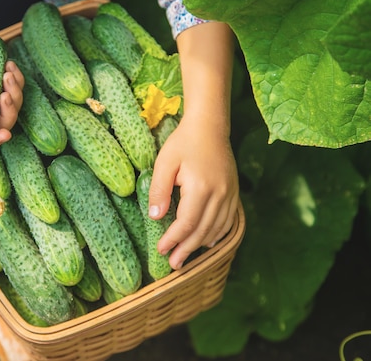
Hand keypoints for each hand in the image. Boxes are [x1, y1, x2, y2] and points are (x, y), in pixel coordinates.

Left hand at [148, 116, 238, 269]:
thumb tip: (156, 217)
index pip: (186, 223)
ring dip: (201, 245)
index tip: (161, 249)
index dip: (173, 239)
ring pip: (217, 228)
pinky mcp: (234, 192)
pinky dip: (218, 234)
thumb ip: (159, 190)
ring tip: (186, 257)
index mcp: (200, 187)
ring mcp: (230, 194)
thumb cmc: (183, 143)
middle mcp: (220, 194)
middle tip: (173, 264)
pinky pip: (228, 220)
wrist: (209, 127)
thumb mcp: (164, 163)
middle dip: (186, 249)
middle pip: (202, 231)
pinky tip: (207, 242)